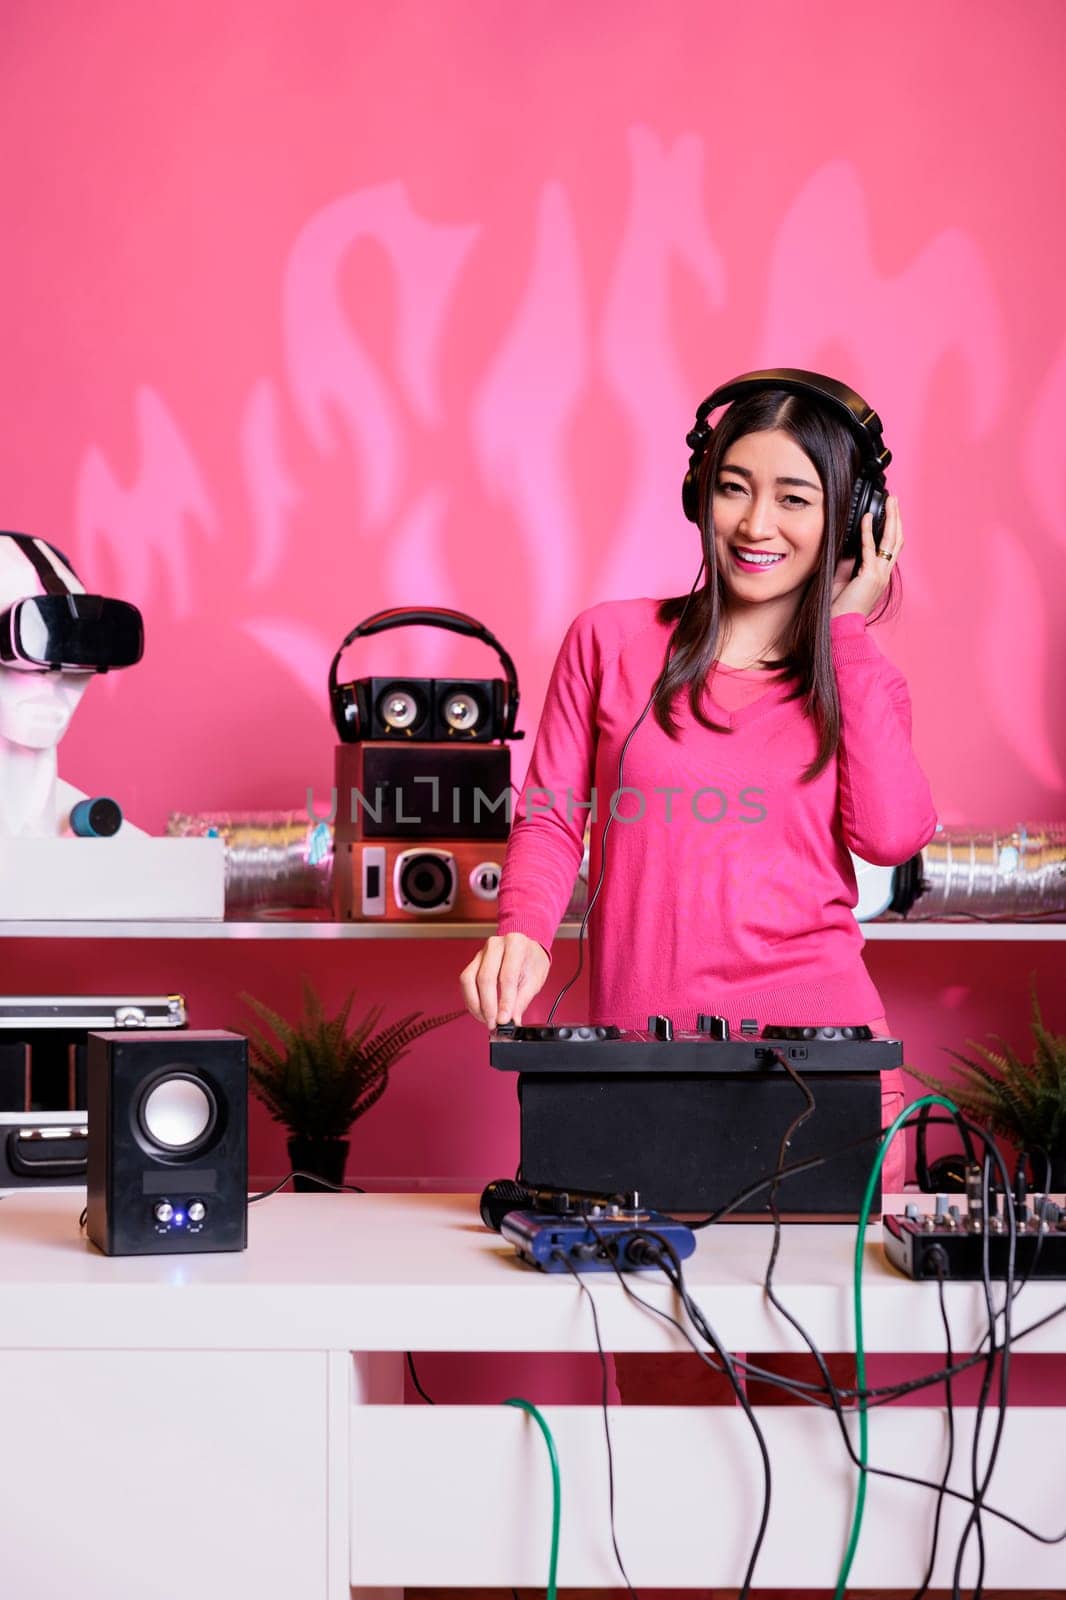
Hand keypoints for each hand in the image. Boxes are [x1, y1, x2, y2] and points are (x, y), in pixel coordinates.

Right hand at [459, 932, 550, 1027]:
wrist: (528, 950)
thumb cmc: (532, 961)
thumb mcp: (535, 981)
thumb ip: (521, 1001)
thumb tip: (511, 1020)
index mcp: (516, 945)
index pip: (507, 976)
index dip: (504, 1001)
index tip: (504, 1019)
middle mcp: (496, 945)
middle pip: (485, 978)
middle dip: (488, 1006)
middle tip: (494, 1023)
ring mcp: (482, 953)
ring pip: (469, 979)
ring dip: (475, 1004)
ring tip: (486, 1019)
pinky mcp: (474, 962)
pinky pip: (466, 981)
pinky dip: (471, 1000)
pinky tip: (480, 1011)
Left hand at [830, 494, 902, 617]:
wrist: (839, 626)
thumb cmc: (839, 607)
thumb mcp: (843, 578)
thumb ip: (848, 561)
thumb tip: (847, 543)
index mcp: (879, 575)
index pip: (890, 547)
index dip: (891, 528)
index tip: (888, 511)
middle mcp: (884, 574)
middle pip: (896, 540)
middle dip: (896, 518)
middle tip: (894, 500)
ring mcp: (880, 575)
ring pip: (891, 541)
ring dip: (891, 519)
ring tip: (890, 502)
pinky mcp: (870, 576)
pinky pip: (871, 549)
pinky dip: (868, 532)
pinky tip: (866, 517)